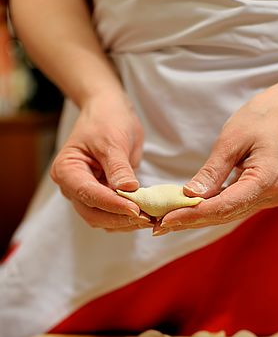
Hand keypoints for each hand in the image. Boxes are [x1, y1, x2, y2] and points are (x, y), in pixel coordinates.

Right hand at [51, 93, 152, 231]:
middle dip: (120, 218)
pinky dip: (127, 219)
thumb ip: (118, 168)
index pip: (88, 194)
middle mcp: (72, 187)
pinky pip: (112, 216)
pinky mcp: (101, 199)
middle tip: (148, 218)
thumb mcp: (113, 140)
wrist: (109, 112)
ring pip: (103, 220)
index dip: (112, 205)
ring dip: (125, 223)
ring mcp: (85, 195)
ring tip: (150, 218)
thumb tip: (127, 191)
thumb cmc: (107, 120)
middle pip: (93, 214)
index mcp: (67, 170)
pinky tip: (146, 216)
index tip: (136, 210)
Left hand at [153, 85, 277, 233]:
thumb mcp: (231, 140)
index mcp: (267, 180)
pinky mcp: (260, 197)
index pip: (225, 205)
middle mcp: (271, 196)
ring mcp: (267, 199)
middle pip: (224, 214)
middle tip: (157, 225)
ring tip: (165, 222)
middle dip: (190, 220)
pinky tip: (185, 212)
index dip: (194, 214)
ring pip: (226, 214)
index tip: (166, 219)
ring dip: (196, 218)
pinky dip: (207, 209)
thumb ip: (212, 171)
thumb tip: (189, 196)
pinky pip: (230, 207)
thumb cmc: (260, 119)